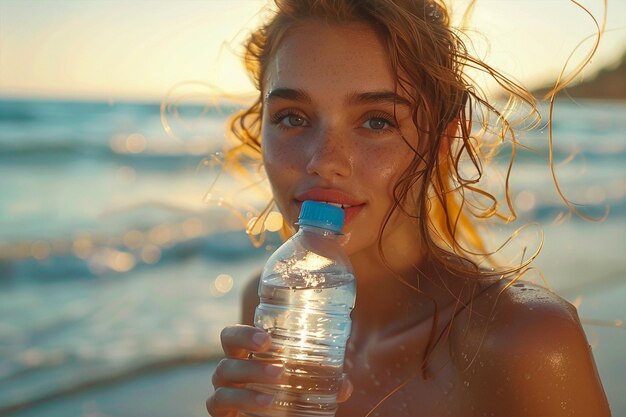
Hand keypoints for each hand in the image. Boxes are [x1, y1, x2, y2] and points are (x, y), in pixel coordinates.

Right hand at [206, 325, 352, 415]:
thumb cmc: (284, 396)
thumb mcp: (302, 385)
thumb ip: (321, 380)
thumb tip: (344, 385)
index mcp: (247, 355)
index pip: (234, 336)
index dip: (244, 333)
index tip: (267, 339)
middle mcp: (231, 371)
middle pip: (227, 349)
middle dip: (247, 350)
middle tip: (278, 363)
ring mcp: (223, 390)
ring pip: (223, 374)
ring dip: (251, 376)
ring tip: (278, 380)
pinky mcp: (222, 411)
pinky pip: (220, 403)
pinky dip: (244, 401)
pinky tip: (266, 404)